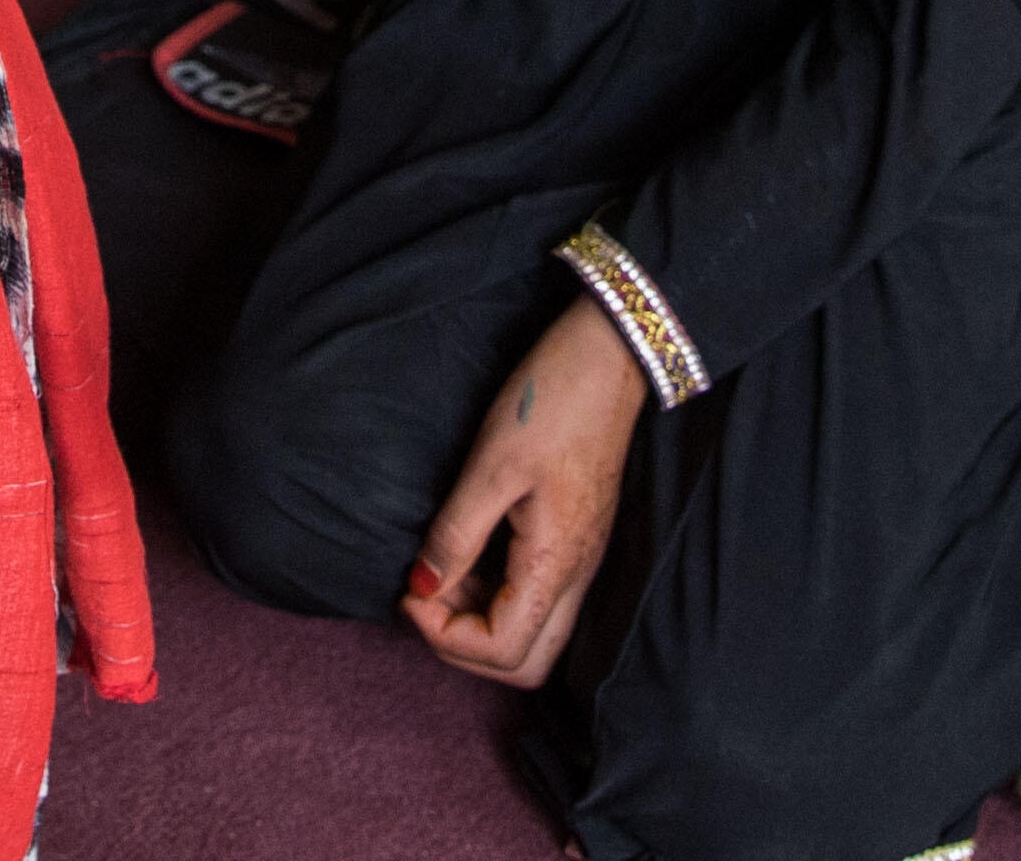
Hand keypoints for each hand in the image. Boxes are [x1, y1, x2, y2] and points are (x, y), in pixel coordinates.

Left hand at [402, 296, 644, 687]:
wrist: (609, 357)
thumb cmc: (551, 402)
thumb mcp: (490, 465)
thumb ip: (455, 535)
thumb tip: (422, 590)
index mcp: (555, 564)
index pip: (502, 651)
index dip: (445, 637)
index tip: (411, 592)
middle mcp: (577, 576)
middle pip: (525, 663)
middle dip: (464, 646)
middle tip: (426, 595)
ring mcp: (582, 561)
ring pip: (533, 635)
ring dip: (479, 620)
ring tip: (442, 567)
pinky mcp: (578, 541)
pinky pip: (537, 599)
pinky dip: (496, 594)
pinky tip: (469, 551)